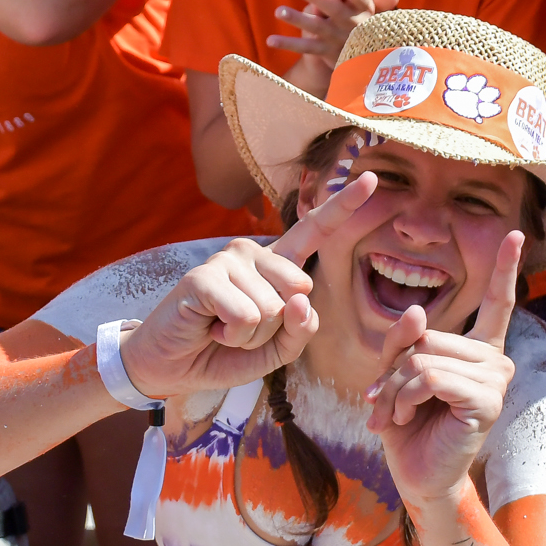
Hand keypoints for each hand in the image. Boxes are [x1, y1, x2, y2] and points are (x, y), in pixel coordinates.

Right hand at [112, 174, 376, 402]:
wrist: (174, 366)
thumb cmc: (228, 352)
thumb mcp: (280, 349)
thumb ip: (304, 327)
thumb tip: (301, 298)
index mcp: (279, 264)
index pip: (316, 230)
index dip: (344, 205)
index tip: (372, 179)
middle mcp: (255, 253)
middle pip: (300, 295)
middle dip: (276, 329)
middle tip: (241, 328)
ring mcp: (229, 259)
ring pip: (273, 311)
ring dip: (249, 335)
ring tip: (223, 328)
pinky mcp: (203, 276)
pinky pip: (245, 315)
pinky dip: (232, 334)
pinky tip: (211, 327)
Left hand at [271, 0, 402, 93]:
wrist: (361, 51)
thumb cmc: (354, 9)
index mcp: (364, 4)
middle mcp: (355, 21)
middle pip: (334, 8)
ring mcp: (340, 37)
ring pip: (318, 26)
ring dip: (298, 19)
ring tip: (279, 11)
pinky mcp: (328, 51)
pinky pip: (307, 47)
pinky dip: (288, 44)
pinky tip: (270, 40)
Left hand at [368, 229, 524, 515]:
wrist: (415, 476)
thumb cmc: (408, 427)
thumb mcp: (395, 376)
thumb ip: (403, 343)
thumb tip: (418, 310)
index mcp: (477, 350)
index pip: (497, 304)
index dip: (506, 268)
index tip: (516, 234)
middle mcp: (494, 360)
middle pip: (429, 337)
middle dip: (393, 370)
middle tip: (381, 403)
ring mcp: (496, 380)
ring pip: (425, 358)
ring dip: (393, 389)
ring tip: (391, 415)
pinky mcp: (487, 401)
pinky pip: (431, 378)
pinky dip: (406, 398)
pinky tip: (405, 419)